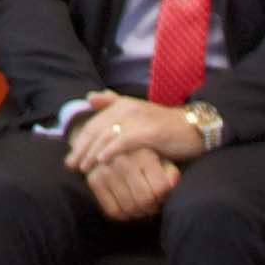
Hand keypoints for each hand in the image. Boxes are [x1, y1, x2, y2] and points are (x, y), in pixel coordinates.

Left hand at [67, 93, 198, 171]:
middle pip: (97, 129)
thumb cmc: (164, 127)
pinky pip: (125, 141)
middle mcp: (128, 108)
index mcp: (122, 104)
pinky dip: (111, 150)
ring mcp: (138, 119)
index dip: (81, 139)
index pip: (94, 123)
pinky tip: (102, 161)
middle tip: (71, 165)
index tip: (70, 156)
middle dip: (81, 148)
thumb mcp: (137, 114)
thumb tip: (90, 96)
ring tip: (83, 167)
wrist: (193, 129)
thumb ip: (114, 104)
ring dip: (92, 152)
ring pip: (107, 136)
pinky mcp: (149, 131)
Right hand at [76, 132, 176, 223]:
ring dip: (140, 212)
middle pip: (145, 200)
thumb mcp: (162, 160)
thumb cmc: (146, 159)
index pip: (160, 188)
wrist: (115, 149)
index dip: (165, 196)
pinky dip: (125, 215)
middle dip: (152, 207)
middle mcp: (123, 160)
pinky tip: (130, 208)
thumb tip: (171, 184)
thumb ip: (170, 173)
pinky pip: (113, 210)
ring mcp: (106, 170)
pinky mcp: (94, 180)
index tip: (162, 194)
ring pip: (129, 207)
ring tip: (143, 206)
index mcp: (143, 153)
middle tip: (153, 204)